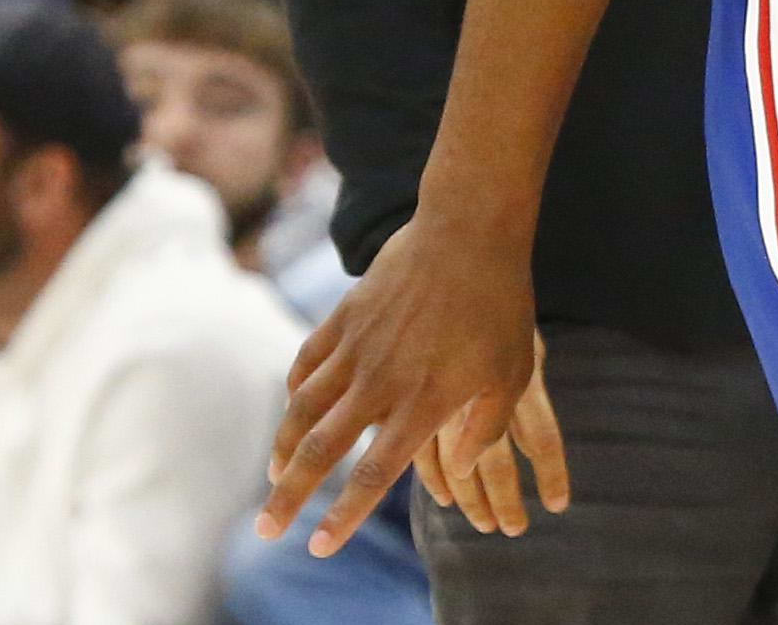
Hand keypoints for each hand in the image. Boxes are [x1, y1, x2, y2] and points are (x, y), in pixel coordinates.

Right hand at [256, 212, 562, 554]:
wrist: (468, 231)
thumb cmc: (500, 307)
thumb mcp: (511, 376)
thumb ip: (483, 431)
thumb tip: (455, 472)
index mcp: (420, 404)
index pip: (373, 476)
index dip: (343, 516)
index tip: (319, 547)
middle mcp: (379, 382)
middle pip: (320, 452)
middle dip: (289, 497)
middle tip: (265, 530)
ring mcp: (356, 348)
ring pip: (302, 409)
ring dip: (283, 449)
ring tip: (274, 478)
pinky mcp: (345, 316)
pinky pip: (307, 362)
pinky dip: (295, 391)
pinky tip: (292, 408)